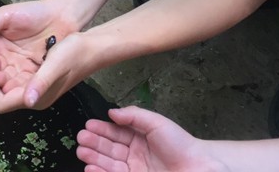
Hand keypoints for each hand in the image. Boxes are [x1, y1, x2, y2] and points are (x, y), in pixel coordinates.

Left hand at [0, 1, 85, 111]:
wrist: (91, 46)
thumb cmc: (75, 53)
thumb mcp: (56, 64)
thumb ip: (41, 82)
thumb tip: (27, 100)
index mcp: (35, 97)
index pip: (1, 103)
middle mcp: (32, 96)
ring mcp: (33, 87)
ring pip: (4, 84)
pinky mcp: (35, 77)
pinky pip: (11, 76)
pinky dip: (1, 67)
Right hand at [77, 106, 216, 171]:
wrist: (197, 167)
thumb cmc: (180, 144)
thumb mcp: (156, 123)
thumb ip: (134, 115)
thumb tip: (112, 112)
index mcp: (139, 137)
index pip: (116, 132)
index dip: (101, 129)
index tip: (87, 126)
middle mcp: (134, 154)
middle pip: (109, 148)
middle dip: (94, 143)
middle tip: (80, 138)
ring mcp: (134, 169)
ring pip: (109, 163)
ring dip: (94, 158)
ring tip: (81, 152)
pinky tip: (91, 168)